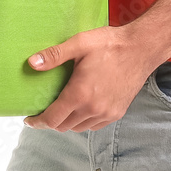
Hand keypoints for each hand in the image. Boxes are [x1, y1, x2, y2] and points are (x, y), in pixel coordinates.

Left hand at [22, 26, 156, 132]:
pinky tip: (82, 106)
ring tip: (63, 106)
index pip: (52, 119)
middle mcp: (92, 109)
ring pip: (78, 127)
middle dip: (51, 121)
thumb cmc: (110, 44)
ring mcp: (106, 113)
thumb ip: (54, 55)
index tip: (29, 120)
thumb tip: (32, 63)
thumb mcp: (80, 43)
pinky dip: (83, 121)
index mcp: (80, 94)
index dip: (38, 122)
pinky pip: (93, 125)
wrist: (141, 48)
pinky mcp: (116, 113)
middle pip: (63, 126)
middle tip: (45, 109)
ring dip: (67, 121)